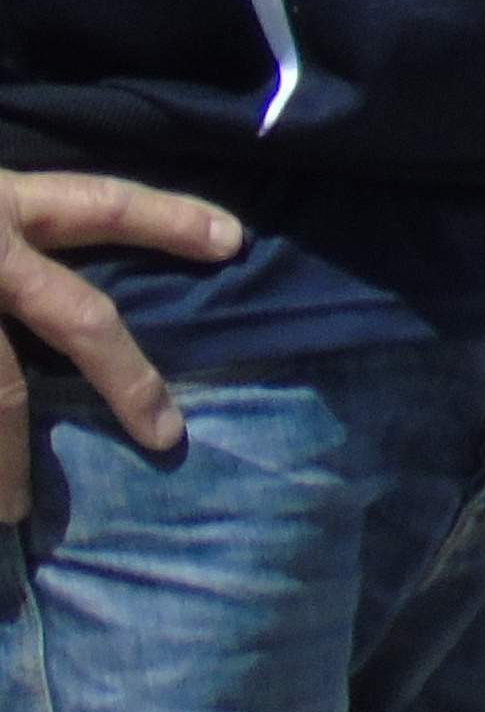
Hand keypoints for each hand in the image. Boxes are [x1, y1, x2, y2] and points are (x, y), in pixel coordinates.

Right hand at [0, 169, 241, 508]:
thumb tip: (39, 263)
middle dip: (127, 380)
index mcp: (0, 199)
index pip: (103, 205)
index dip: (169, 221)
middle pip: (79, 320)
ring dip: (5, 460)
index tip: (235, 240)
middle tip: (166, 435)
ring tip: (14, 512)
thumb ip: (6, 223)